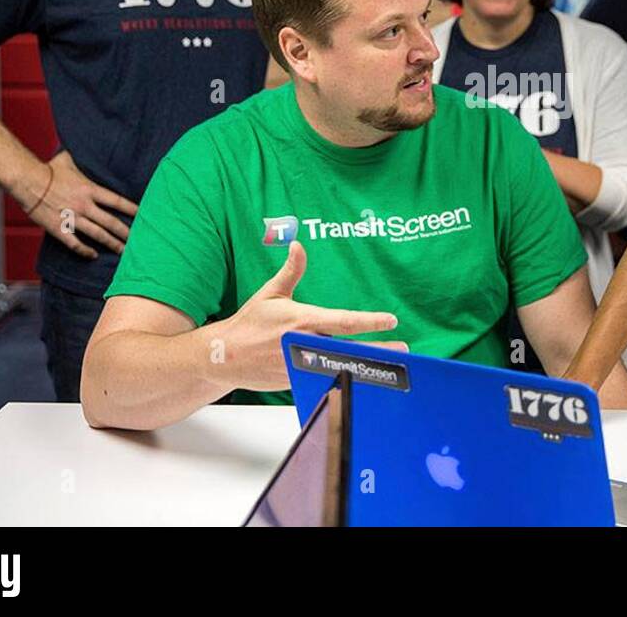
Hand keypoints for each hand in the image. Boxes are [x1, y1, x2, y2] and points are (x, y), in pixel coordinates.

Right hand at [17, 149, 138, 259]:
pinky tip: (93, 255)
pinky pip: (75, 244)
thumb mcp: (68, 160)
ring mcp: (72, 218)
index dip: (131, 209)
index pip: (117, 201)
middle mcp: (84, 206)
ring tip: (123, 251)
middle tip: (138, 240)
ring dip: (112, 243)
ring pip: (98, 235)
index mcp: (89, 190)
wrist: (27, 181)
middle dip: (126, 232)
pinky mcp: (59, 228)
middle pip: (111, 222)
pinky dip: (85, 251)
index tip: (142, 215)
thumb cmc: (47, 170)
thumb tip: (85, 147)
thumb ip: (81, 159)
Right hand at [213, 241, 406, 391]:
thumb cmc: (249, 323)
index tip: (390, 320)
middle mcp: (304, 344)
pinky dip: (344, 379)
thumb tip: (298, 246)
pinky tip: (363, 380)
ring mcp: (301, 365)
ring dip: (366, 366)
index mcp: (302, 320)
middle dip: (378, 349)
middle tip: (402, 348)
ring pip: (339, 366)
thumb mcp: (270, 293)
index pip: (343, 320)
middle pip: (349, 347)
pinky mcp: (296, 381)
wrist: (224, 357)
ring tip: (392, 366)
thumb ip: (291, 271)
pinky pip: (323, 379)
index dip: (369, 321)